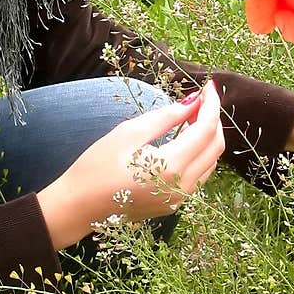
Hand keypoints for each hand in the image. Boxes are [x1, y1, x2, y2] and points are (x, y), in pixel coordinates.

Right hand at [38, 80, 224, 248]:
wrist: (78, 207)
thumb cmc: (96, 168)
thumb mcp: (128, 134)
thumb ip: (165, 117)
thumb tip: (193, 102)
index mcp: (171, 167)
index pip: (206, 130)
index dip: (211, 105)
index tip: (208, 87)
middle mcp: (182, 187)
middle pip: (215, 148)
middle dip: (213, 120)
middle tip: (201, 99)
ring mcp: (180, 199)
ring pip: (210, 163)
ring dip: (208, 138)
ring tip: (192, 117)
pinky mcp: (174, 204)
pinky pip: (199, 176)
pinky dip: (199, 155)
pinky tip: (186, 140)